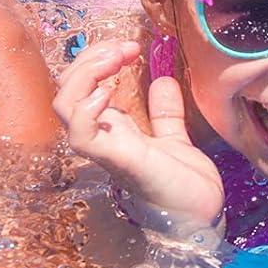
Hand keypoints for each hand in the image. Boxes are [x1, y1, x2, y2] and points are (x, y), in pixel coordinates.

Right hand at [53, 39, 224, 251]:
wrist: (203, 221)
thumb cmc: (185, 187)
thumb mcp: (175, 139)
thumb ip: (165, 113)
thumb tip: (163, 80)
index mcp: (112, 130)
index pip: (80, 86)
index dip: (96, 58)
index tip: (130, 46)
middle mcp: (102, 138)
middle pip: (67, 89)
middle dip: (88, 58)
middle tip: (124, 48)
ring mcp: (106, 149)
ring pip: (64, 106)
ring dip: (85, 74)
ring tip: (115, 60)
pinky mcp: (119, 161)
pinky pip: (82, 135)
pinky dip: (87, 109)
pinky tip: (109, 92)